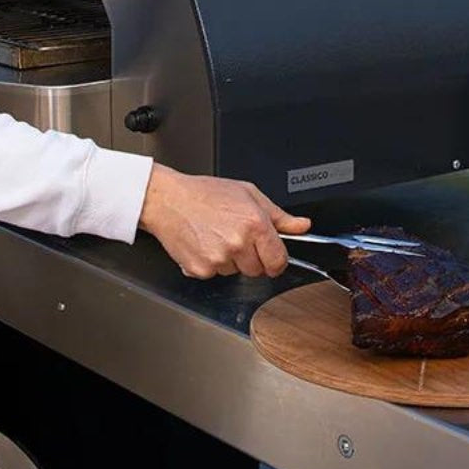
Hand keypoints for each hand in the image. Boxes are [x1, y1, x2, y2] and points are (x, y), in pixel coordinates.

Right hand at [137, 164, 310, 278]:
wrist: (167, 199)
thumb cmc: (204, 193)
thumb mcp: (247, 193)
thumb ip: (278, 215)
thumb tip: (302, 226)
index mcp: (255, 224)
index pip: (279, 261)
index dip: (275, 259)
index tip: (269, 254)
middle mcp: (238, 243)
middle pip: (258, 270)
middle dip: (251, 257)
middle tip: (235, 236)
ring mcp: (219, 259)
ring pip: (236, 273)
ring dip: (230, 260)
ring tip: (215, 235)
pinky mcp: (201, 269)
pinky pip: (215, 275)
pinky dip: (210, 264)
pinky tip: (203, 243)